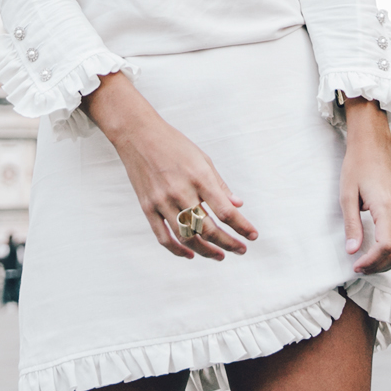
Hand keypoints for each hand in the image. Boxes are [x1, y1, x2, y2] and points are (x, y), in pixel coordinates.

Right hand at [84, 71, 257, 261]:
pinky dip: (178, 250)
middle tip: (240, 249)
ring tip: (219, 255)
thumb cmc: (174, 144)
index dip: (241, 226)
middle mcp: (181, 191)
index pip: (225, 211)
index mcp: (199, 177)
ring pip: (187, 238)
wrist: (138, 135)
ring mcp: (162, 202)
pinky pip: (163, 237)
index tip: (252, 235)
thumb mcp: (202, 158)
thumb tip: (237, 205)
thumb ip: (219, 185)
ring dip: (206, 251)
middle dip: (228, 243)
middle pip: (208, 229)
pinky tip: (190, 254)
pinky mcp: (148, 208)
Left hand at [341, 97, 390, 273]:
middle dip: (379, 266)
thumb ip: (351, 225)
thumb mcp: (346, 195)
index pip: (386, 246)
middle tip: (359, 267)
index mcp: (386, 206)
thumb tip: (352, 251)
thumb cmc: (357, 168)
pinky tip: (379, 253)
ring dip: (389, 263)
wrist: (372, 148)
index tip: (356, 265)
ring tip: (368, 263)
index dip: (372, 262)